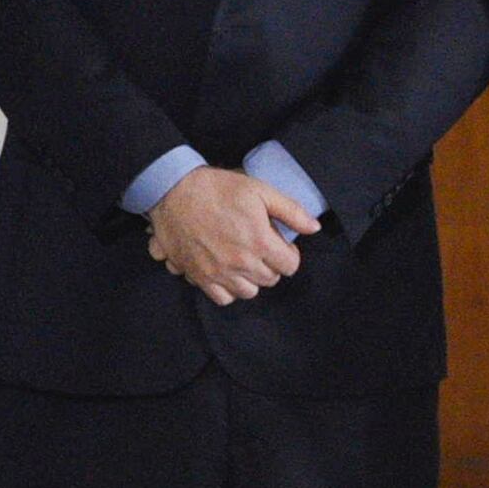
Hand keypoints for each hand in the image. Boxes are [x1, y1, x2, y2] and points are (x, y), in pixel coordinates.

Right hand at [146, 164, 314, 305]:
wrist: (174, 191)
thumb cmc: (218, 188)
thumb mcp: (260, 190)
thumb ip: (291, 211)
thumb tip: (314, 228)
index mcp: (259, 242)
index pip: (290, 266)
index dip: (289, 254)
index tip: (280, 244)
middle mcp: (241, 262)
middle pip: (270, 280)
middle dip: (271, 265)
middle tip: (261, 249)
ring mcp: (218, 272)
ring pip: (248, 292)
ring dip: (251, 279)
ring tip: (245, 261)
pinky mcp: (199, 276)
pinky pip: (222, 298)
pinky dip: (228, 290)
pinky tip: (227, 272)